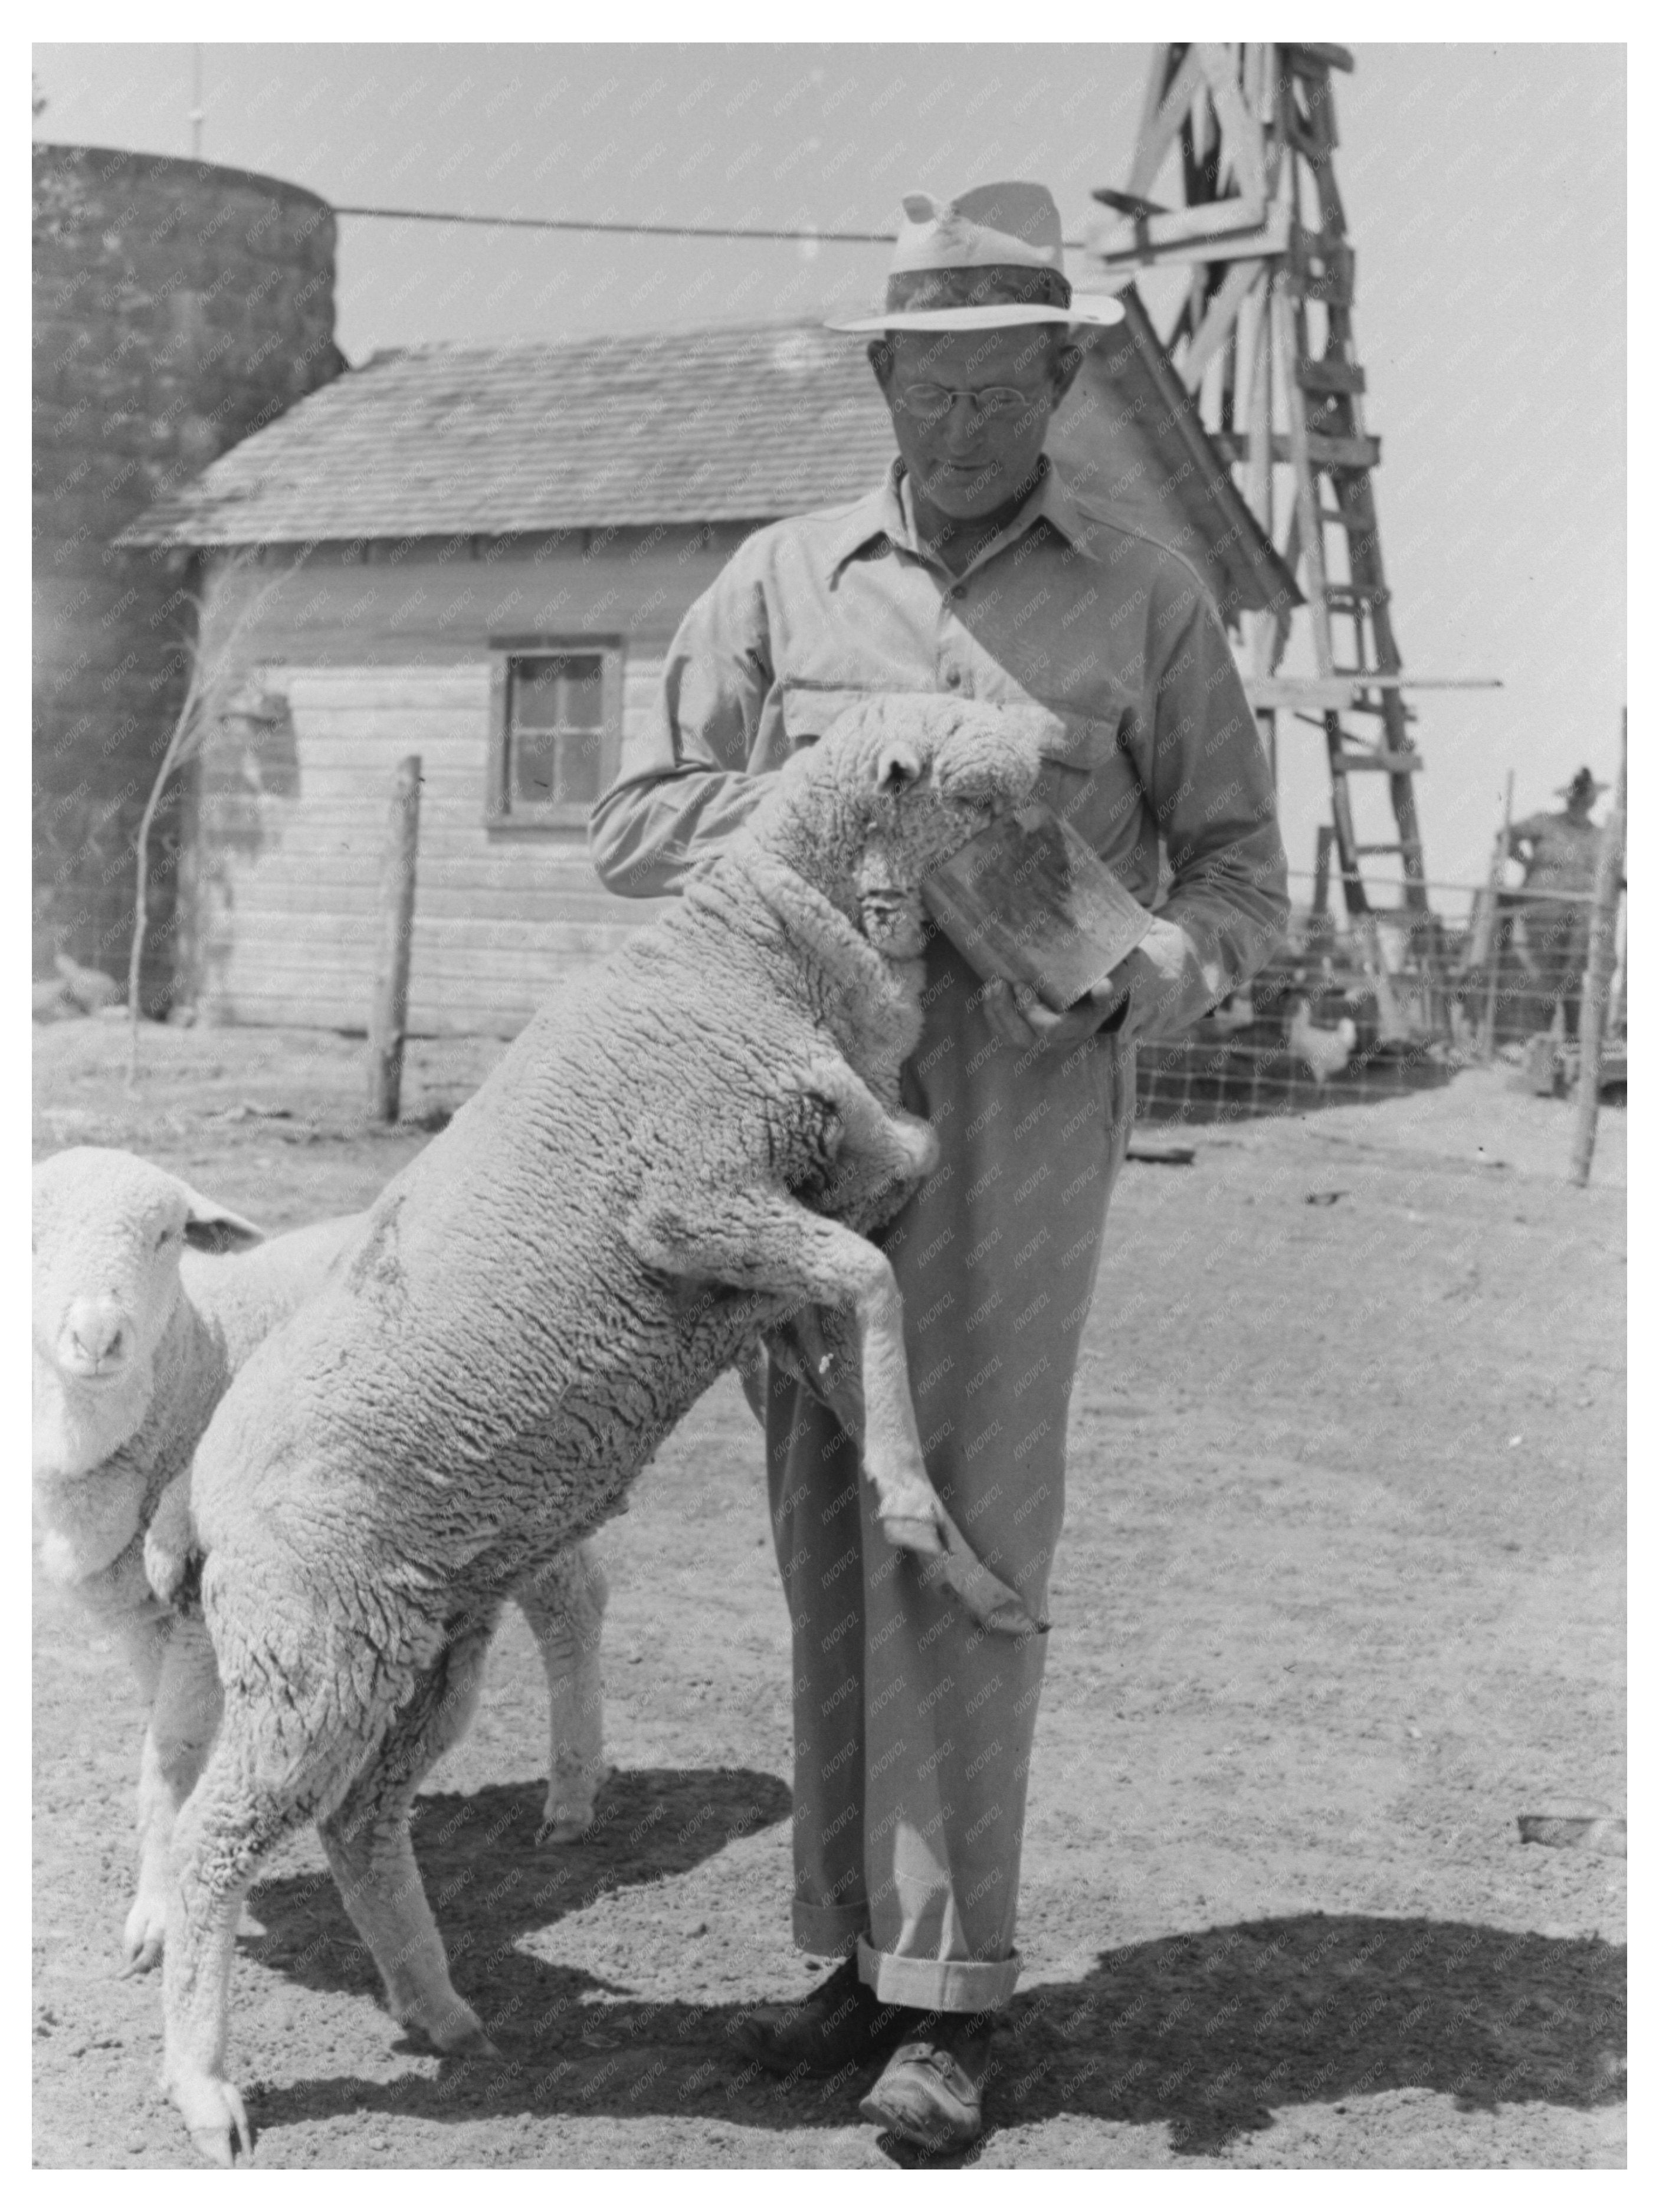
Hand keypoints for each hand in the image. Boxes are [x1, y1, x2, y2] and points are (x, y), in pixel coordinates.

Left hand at [982, 972, 1130, 1050]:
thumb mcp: (1100, 1002)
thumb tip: (1105, 986)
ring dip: (995, 1011)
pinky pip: (1000, 1035)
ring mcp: (1033, 1047)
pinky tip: (988, 993)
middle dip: (1005, 1010)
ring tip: (991, 985)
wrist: (1081, 1023)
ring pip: (1007, 1037)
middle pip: (1021, 1037)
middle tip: (998, 983)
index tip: (1021, 986)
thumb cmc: (1090, 1007)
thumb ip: (1103, 995)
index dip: (1031, 1011)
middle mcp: (1051, 1045)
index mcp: (1072, 1033)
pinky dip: (991, 1014)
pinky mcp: (1019, 1043)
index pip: (1048, 1030)